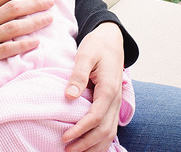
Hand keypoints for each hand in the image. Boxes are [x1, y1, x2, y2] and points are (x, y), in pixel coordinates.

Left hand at [61, 22, 124, 151]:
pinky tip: (89, 146)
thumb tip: (69, 96)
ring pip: (110, 132)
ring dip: (94, 145)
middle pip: (104, 130)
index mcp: (108, 88)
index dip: (80, 130)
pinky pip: (109, 127)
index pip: (96, 117)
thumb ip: (78, 76)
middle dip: (86, 143)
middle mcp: (115, 99)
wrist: (111, 40)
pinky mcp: (112, 104)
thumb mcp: (85, 55)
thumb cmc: (96, 46)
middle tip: (67, 150)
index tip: (65, 137)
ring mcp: (115, 103)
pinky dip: (101, 140)